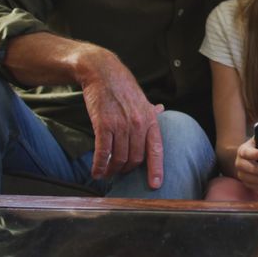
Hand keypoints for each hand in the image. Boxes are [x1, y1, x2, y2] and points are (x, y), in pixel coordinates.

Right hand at [74, 46, 163, 188]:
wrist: (103, 73)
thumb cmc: (122, 87)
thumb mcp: (141, 98)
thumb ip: (150, 110)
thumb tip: (161, 110)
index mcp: (150, 120)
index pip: (156, 150)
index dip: (156, 169)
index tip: (155, 185)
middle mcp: (137, 124)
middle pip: (135, 158)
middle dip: (127, 169)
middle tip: (120, 172)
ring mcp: (121, 125)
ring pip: (119, 158)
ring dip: (112, 170)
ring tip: (107, 173)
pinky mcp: (103, 125)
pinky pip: (103, 153)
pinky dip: (99, 165)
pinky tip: (96, 172)